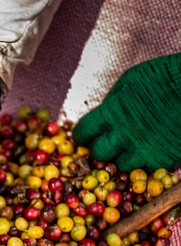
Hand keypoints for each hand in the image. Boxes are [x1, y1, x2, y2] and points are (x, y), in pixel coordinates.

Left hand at [72, 53, 180, 171]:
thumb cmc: (164, 76)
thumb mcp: (128, 82)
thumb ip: (111, 103)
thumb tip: (101, 117)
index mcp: (110, 114)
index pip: (82, 134)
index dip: (83, 136)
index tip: (87, 136)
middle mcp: (123, 136)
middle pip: (99, 154)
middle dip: (101, 148)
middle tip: (110, 142)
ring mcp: (144, 150)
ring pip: (121, 165)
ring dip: (124, 157)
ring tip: (134, 145)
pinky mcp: (163, 160)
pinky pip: (146, 169)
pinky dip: (146, 162)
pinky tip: (151, 149)